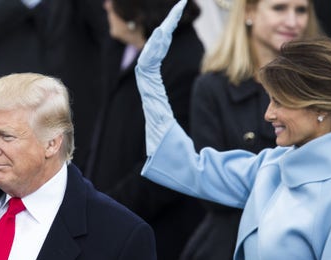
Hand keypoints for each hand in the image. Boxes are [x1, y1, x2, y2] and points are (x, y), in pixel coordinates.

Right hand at [134, 0, 185, 154]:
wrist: (182, 173)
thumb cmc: (183, 159)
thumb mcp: (182, 136)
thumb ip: (176, 128)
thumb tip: (181, 133)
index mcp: (156, 104)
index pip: (150, 67)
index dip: (158, 46)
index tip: (168, 26)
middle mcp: (150, 101)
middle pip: (148, 61)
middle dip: (161, 35)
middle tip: (175, 11)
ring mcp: (150, 103)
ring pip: (147, 65)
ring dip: (158, 41)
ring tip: (170, 20)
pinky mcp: (154, 106)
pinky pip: (148, 75)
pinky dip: (153, 55)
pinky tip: (161, 38)